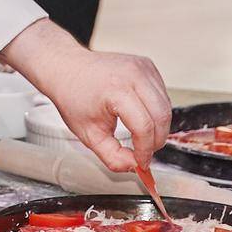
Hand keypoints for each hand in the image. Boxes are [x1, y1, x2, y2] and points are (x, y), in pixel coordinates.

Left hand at [2, 19, 170, 171]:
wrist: (65, 68)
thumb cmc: (73, 97)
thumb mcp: (88, 134)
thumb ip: (112, 157)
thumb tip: (135, 166)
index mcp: (116, 90)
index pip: (144, 127)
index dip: (146, 150)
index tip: (141, 162)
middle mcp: (134, 75)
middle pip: (161, 117)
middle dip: (156, 141)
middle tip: (144, 152)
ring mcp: (143, 68)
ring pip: (166, 107)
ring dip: (158, 127)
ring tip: (139, 135)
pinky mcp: (147, 65)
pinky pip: (162, 95)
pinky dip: (156, 111)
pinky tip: (139, 115)